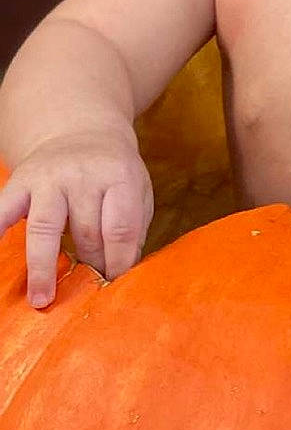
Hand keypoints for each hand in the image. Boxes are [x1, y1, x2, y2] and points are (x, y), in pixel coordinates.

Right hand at [0, 131, 154, 308]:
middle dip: (90, 263)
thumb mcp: (137, 190)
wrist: (80, 130)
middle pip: (85, 231)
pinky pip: (3, 209)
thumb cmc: (113, 172)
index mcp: (118, 175)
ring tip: (42, 299)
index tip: (116, 282)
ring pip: (45, 227)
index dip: (119, 261)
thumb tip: (121, 272)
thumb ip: (134, 228)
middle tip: (90, 285)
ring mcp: (48, 178)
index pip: (120, 228)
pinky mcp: (20, 182)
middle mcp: (81, 174)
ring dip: (44, 267)